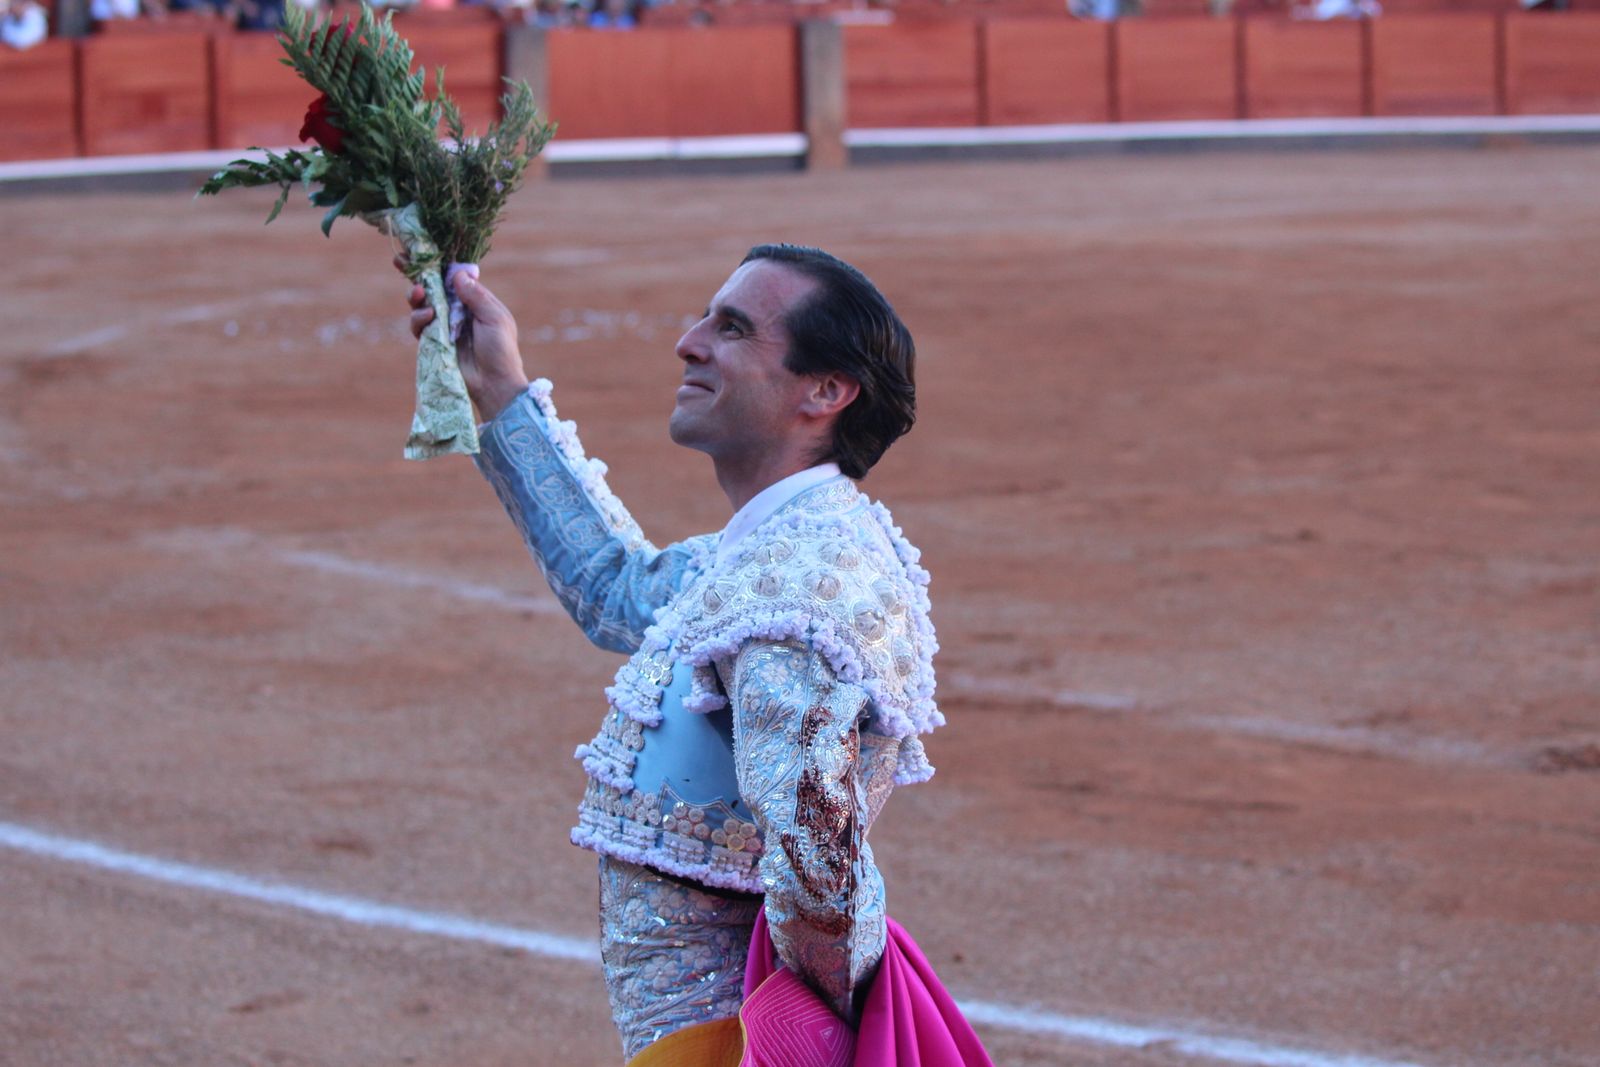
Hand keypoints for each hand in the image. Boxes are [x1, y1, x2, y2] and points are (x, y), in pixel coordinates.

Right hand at [398, 255, 530, 422]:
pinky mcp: (433, 342)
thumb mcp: (494, 318)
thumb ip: (475, 296)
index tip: (419, 249)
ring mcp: (444, 325)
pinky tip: (428, 317)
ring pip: (421, 304)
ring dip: (416, 296)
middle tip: (401, 261)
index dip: (436, 263)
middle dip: (416, 273)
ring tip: (419, 294)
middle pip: (431, 286)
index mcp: (475, 299)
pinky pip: (419, 325)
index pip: (451, 276)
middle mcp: (457, 309)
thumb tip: (457, 273)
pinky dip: (419, 318)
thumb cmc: (501, 350)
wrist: (495, 384)